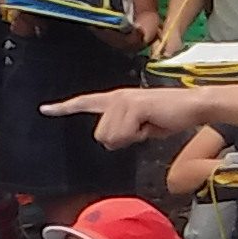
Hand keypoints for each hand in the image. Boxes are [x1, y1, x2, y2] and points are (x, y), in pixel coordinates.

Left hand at [51, 84, 200, 148]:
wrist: (192, 106)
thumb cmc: (170, 116)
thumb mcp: (141, 127)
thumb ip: (122, 131)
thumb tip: (110, 141)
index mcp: (116, 99)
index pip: (84, 102)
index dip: (64, 107)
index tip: (45, 109)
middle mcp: (116, 97)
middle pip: (100, 135)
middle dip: (122, 140)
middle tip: (142, 129)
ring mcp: (124, 100)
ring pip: (111, 137)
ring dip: (132, 138)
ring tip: (148, 125)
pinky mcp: (133, 106)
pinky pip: (124, 135)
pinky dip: (139, 136)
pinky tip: (151, 124)